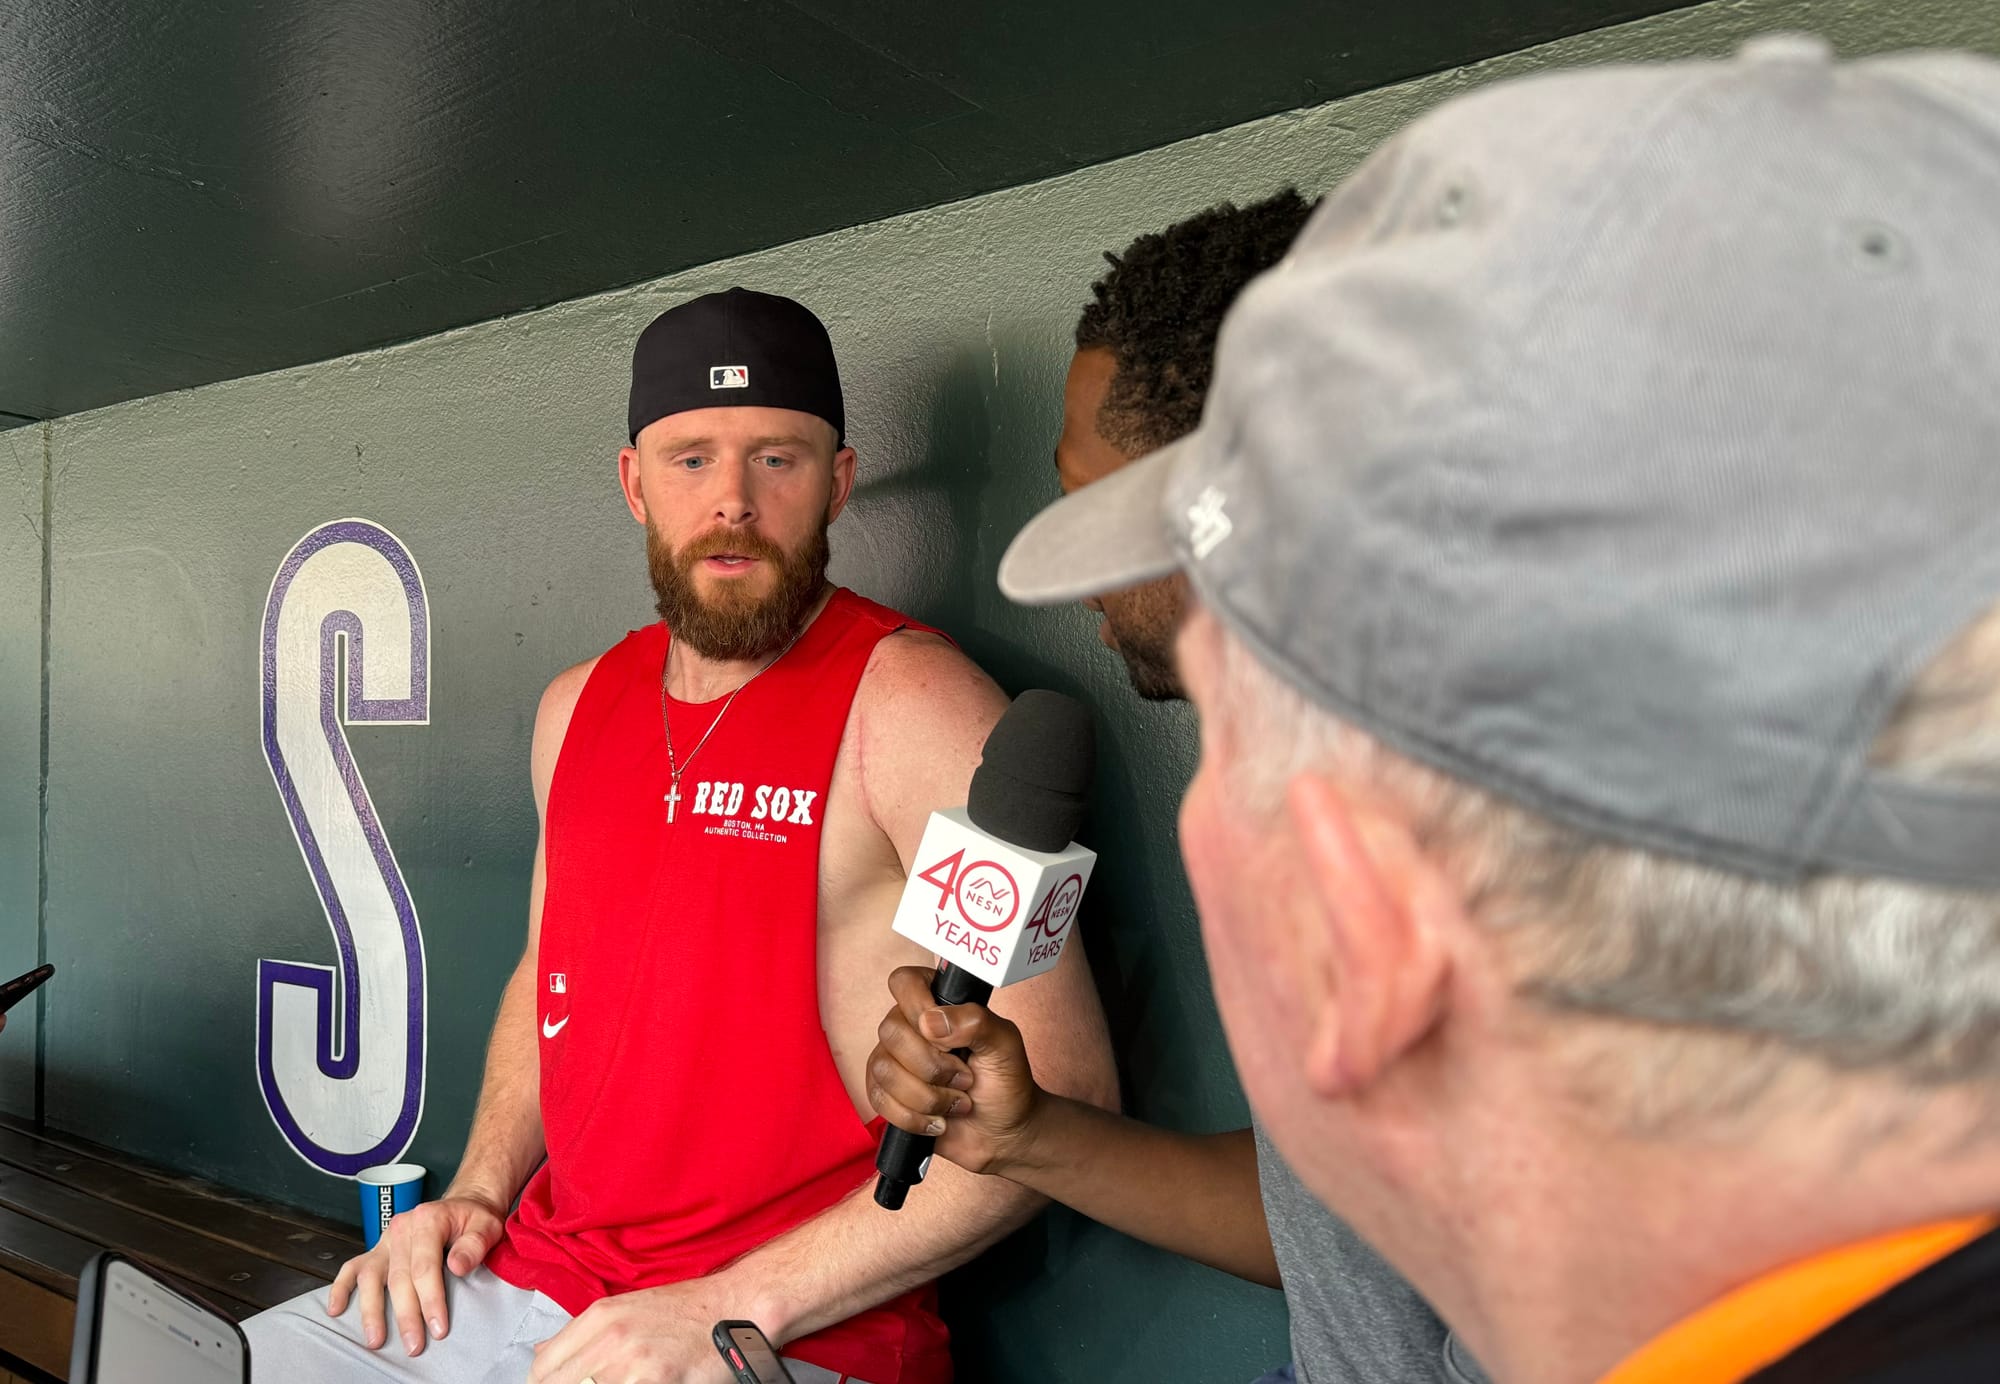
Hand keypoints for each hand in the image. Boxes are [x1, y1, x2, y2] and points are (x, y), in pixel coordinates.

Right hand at [325, 1192, 506, 1354]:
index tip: (438, 1328)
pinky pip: (353, 1267)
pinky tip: (336, 1309)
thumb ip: (475, 1244)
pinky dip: (340, 1287)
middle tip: (414, 1344)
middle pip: (399, 1277)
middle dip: (406, 1315)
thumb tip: (456, 1266)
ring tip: (376, 1339)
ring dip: (372, 1310)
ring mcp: (387, 1240)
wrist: (464, 1206)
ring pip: (371, 1276)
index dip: (431, 1299)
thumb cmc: (475, 1220)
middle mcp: (403, 1228)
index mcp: (428, 1219)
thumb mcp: (487, 1226)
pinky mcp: (378, 1250)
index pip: (425, 1266)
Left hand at [529, 1279, 741, 1383]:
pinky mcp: (658, 1382)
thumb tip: (541, 1354)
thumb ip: (582, 1333)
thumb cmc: (686, 1310)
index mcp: (598, 1317)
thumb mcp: (627, 1309)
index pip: (542, 1368)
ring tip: (625, 1382)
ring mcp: (633, 1364)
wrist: (736, 1307)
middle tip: (599, 1383)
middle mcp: (610, 1339)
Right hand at [866, 966, 1045, 1176]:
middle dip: (934, 1067)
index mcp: (937, 1003)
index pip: (904, 982)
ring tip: (957, 1101)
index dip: (919, 1008)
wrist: (1002, 1132)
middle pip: (891, 1032)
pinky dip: (914, 1117)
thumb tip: (930, 1021)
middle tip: (965, 1078)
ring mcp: (894, 1061)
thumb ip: (976, 1021)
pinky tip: (938, 1120)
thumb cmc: (1005, 1082)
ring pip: (883, 1070)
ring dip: (928, 1097)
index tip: (948, 1038)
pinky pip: (879, 1101)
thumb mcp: (1004, 1045)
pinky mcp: (886, 1094)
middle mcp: (909, 1027)